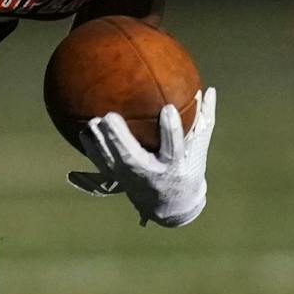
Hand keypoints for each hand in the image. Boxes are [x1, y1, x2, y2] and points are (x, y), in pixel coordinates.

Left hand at [68, 89, 216, 227]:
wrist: (169, 205)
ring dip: (101, 142)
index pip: (174, 146)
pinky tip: (84, 132)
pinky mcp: (118, 178)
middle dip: (119, 138)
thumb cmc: (187, 170)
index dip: (170, 129)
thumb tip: (208, 89)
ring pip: (112, 161)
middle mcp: (151, 173)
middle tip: (109, 116)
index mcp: (174, 165)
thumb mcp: (198, 149)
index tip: (168, 108)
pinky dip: (92, 149)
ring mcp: (131, 178)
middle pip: (133, 156)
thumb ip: (203, 120)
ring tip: (93, 121)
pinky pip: (101, 164)